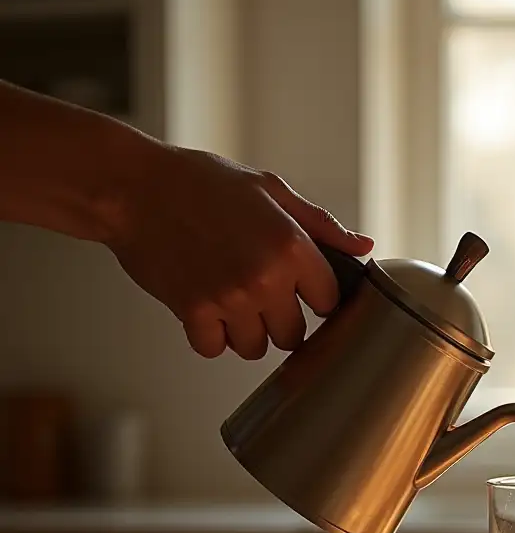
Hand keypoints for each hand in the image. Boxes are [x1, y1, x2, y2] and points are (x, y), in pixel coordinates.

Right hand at [108, 144, 372, 358]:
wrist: (132, 188)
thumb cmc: (200, 182)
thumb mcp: (270, 190)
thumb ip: (320, 225)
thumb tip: (364, 247)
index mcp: (292, 245)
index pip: (328, 301)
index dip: (315, 297)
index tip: (302, 291)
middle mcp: (265, 277)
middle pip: (294, 335)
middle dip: (282, 320)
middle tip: (261, 296)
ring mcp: (229, 298)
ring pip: (255, 348)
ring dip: (246, 331)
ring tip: (231, 299)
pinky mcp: (193, 312)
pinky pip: (215, 349)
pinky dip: (210, 336)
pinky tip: (205, 308)